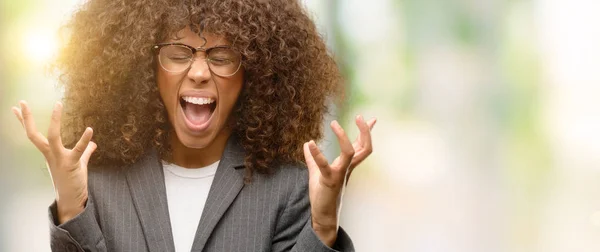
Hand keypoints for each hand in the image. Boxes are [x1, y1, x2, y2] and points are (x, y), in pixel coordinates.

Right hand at [12, 101, 96, 223]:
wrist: (72, 200)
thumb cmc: (73, 181)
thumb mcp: (78, 163)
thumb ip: (84, 152)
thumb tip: (93, 144)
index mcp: (49, 153)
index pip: (33, 134)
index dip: (24, 121)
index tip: (16, 108)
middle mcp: (50, 154)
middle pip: (33, 135)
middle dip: (27, 118)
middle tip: (21, 102)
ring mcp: (59, 159)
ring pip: (52, 137)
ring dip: (55, 120)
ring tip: (57, 104)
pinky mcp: (71, 164)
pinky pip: (78, 150)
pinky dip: (84, 140)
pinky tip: (90, 129)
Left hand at [303, 115, 375, 246]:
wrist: (323, 214)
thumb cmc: (322, 193)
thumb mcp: (316, 171)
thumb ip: (312, 158)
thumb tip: (307, 144)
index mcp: (347, 165)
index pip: (362, 146)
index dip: (367, 133)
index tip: (372, 119)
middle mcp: (347, 168)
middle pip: (365, 148)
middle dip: (365, 132)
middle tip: (360, 117)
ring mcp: (340, 174)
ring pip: (350, 153)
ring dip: (343, 138)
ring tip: (334, 124)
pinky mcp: (329, 180)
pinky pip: (324, 166)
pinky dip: (317, 154)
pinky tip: (309, 143)